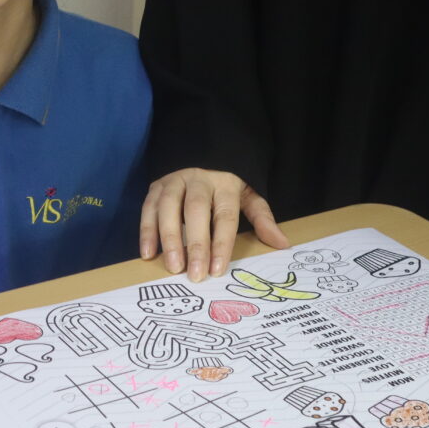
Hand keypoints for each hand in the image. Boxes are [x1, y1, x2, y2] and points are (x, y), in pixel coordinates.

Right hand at [139, 168, 289, 282]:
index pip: (225, 216)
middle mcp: (199, 180)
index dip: (221, 244)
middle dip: (195, 244)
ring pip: (168, 207)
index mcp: (226, 185)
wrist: (206, 153)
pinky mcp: (156, 186)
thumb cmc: (228, 186)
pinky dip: (146, 230)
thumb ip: (262, 219)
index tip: (217, 270)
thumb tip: (282, 243)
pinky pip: (148, 207)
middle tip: (194, 274)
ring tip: (172, 267)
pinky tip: (148, 254)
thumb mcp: (249, 197)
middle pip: (196, 211)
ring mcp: (175, 181)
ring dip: (168, 238)